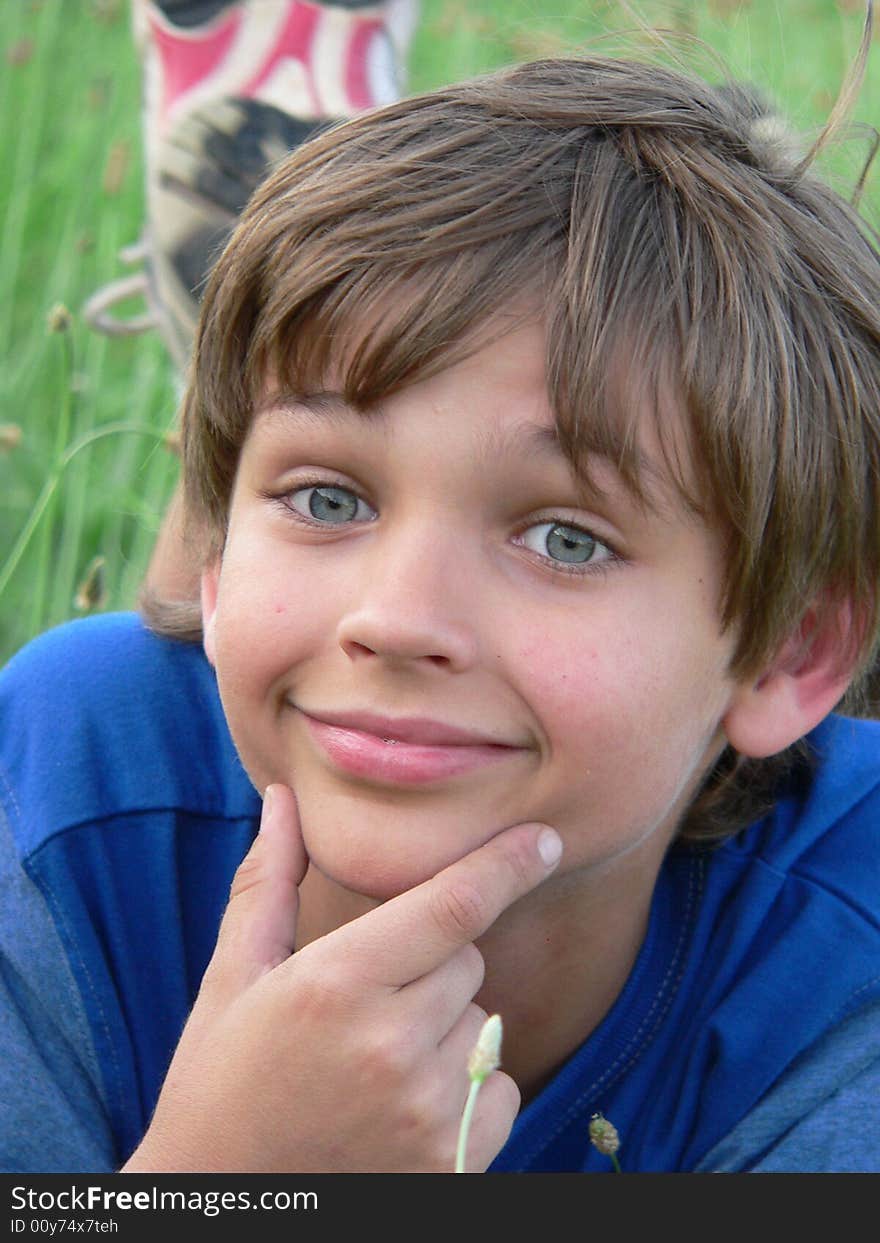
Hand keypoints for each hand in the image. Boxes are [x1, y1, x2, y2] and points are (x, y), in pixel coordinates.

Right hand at [121, 784, 561, 1172]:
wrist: (222, 1209)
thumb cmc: (220, 1083)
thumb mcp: (233, 979)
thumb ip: (269, 883)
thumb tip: (282, 799)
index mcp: (334, 984)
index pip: (450, 906)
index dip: (505, 865)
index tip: (545, 839)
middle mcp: (388, 1043)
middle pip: (467, 959)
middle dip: (433, 961)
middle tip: (368, 1002)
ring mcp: (424, 1108)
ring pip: (483, 1020)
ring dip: (447, 1024)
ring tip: (374, 1061)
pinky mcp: (450, 1161)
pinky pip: (500, 1084)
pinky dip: (470, 1083)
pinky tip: (405, 1102)